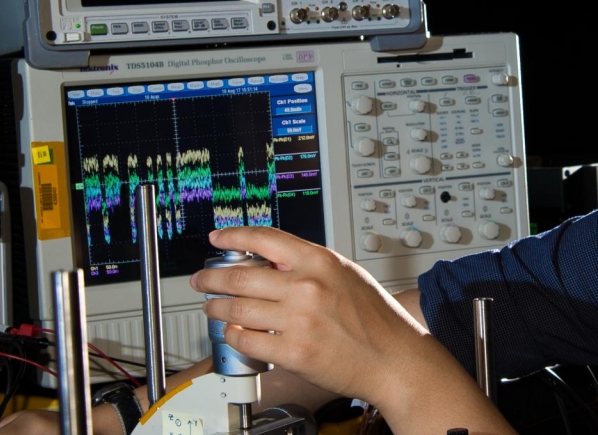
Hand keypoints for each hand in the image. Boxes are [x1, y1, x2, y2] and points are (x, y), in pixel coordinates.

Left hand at [190, 227, 459, 414]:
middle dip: (212, 278)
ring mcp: (298, 320)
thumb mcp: (345, 275)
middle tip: (202, 281)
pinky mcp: (293, 352)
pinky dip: (235, 336)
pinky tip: (234, 333)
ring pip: (237, 310)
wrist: (394, 359)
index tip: (217, 239)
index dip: (233, 237)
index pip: (264, 239)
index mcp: (319, 261)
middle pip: (240, 277)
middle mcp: (306, 287)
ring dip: (217, 309)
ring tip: (212, 308)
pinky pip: (248, 341)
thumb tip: (270, 262)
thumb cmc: (377, 320)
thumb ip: (309, 265)